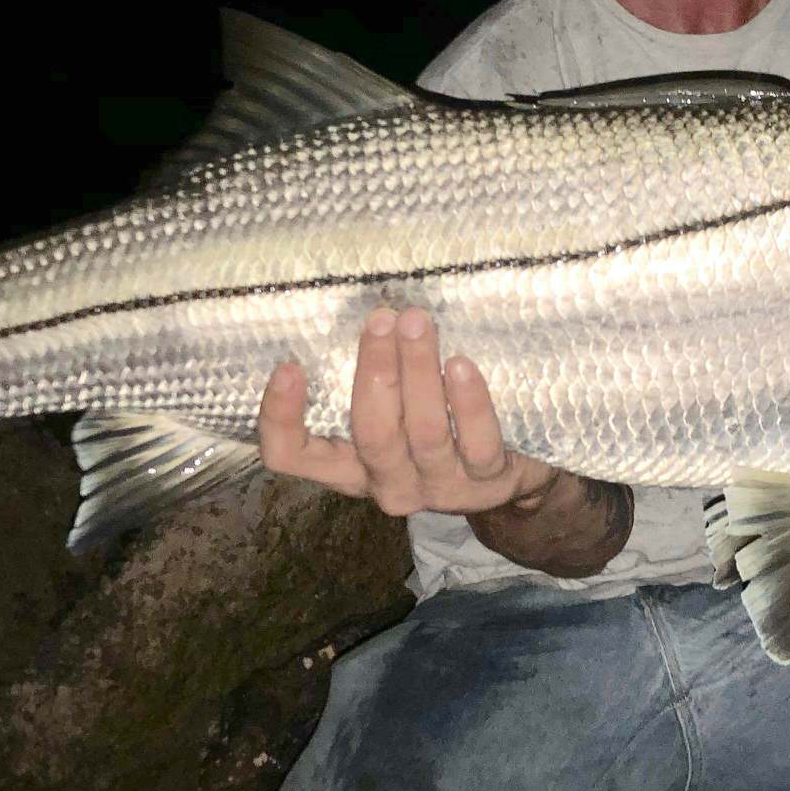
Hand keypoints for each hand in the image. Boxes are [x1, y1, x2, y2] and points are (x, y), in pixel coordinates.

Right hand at [257, 306, 554, 517]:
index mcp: (350, 466)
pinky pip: (477, 444)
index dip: (281, 419)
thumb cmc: (439, 427)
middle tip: (381, 320)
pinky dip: (469, 403)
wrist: (508, 482)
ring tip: (419, 324)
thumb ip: (371, 374)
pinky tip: (462, 366)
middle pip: (371, 434)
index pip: (292, 457)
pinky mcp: (487, 484)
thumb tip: (362, 302)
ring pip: (424, 433)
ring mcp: (439, 488)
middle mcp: (388, 484)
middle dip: (374, 372)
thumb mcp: (394, 409)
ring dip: (419, 372)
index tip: (288, 366)